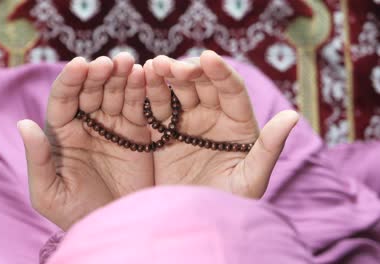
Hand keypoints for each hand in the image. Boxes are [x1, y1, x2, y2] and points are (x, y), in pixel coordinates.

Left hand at [17, 53, 153, 229]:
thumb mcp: (49, 193)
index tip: (79, 65)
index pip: (63, 100)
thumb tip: (23, 124)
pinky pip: (139, 108)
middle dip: (98, 74)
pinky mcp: (138, 133)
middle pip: (91, 91)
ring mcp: (114, 127)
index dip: (70, 81)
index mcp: (63, 134)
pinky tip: (144, 75)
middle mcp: (88, 125)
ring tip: (128, 62)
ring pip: (116, 94)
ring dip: (121, 76)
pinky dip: (141, 91)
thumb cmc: (76, 214)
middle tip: (108, 63)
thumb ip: (38, 159)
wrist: (114, 227)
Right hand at [144, 51, 298, 197]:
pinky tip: (141, 80)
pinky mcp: (163, 132)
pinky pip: (156, 108)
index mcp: (237, 123)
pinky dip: (149, 93)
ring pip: (177, 91)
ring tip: (154, 66)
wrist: (192, 222)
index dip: (221, 73)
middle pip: (202, 84)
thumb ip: (269, 147)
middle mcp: (212, 117)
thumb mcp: (251, 179)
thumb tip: (293, 116)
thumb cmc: (228, 205)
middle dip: (188, 70)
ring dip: (166, 76)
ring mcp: (186, 122)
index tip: (209, 58)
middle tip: (173, 65)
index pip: (232, 90)